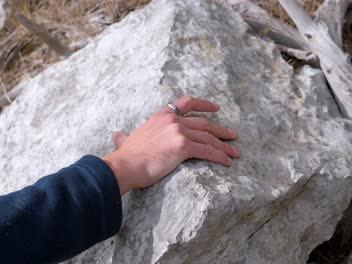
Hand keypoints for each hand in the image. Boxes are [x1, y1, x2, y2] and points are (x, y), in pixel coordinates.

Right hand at [102, 96, 239, 194]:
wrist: (124, 166)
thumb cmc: (125, 157)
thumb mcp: (126, 140)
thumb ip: (125, 136)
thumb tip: (117, 135)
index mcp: (162, 116)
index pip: (187, 103)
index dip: (204, 105)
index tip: (216, 108)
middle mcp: (173, 120)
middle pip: (204, 124)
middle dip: (220, 130)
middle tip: (233, 135)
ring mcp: (179, 132)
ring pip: (208, 138)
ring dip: (224, 146)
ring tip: (235, 153)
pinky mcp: (183, 147)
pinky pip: (208, 151)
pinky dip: (220, 157)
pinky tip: (227, 162)